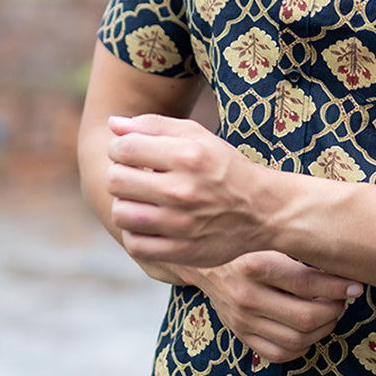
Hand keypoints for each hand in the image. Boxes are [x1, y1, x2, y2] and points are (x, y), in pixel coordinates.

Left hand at [106, 114, 271, 265]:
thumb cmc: (224, 168)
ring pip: (121, 214)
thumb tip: (112, 123)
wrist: (263, 210)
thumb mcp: (197, 137)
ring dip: (125, 205)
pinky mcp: (182, 251)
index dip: (118, 149)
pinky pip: (135, 245)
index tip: (129, 154)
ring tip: (141, 201)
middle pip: (116, 181)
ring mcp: (181, 224)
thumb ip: (154, 125)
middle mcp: (182, 190)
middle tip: (135, 177)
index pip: (123, 149)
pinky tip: (148, 224)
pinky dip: (135, 234)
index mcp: (186, 156)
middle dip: (120, 175)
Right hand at [196, 252, 362, 363]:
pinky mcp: (241, 336)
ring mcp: (242, 321)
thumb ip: (297, 244)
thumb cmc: (245, 245)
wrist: (204, 264)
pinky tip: (311, 329)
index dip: (338, 287)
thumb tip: (344, 253)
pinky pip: (280, 354)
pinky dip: (303, 345)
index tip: (355, 284)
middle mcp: (246, 297)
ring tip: (330, 312)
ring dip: (323, 329)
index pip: (306, 284)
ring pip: (297, 340)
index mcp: (254, 266)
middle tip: (344, 299)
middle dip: (335, 310)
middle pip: (305, 318)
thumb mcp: (267, 237)